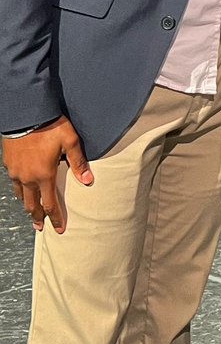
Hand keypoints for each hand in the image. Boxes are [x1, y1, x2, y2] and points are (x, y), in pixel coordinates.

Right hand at [3, 117, 92, 233]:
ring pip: (21, 195)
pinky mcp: (9, 163)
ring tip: (32, 211)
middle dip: (38, 217)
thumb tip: (88, 181)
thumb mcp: (70, 142)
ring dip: (27, 205)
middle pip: (32, 204)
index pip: (50, 204)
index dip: (55, 218)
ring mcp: (16, 171)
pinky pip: (14, 183)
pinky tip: (23, 190)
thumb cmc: (50, 127)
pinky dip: (20, 190)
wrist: (26, 114)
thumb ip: (79, 163)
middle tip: (41, 227)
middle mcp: (28, 177)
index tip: (59, 229)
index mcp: (44, 175)